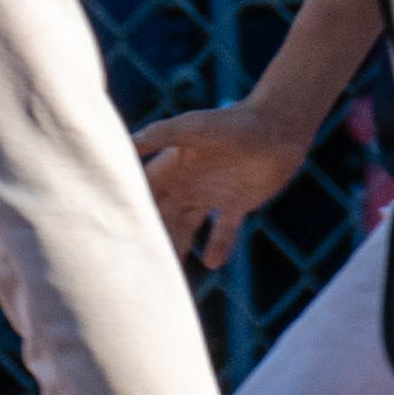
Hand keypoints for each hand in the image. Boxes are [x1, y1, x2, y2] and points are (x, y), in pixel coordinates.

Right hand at [135, 101, 310, 269]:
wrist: (277, 126)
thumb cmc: (232, 122)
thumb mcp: (191, 128)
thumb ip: (158, 136)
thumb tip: (124, 144)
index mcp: (171, 167)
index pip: (143, 195)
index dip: (130, 212)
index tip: (115, 235)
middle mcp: (187, 183)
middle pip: (162, 217)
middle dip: (152, 237)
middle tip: (137, 265)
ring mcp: (211, 194)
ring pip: (187, 228)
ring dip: (178, 247)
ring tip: (168, 272)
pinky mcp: (237, 203)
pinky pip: (223, 231)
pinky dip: (218, 246)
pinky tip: (212, 263)